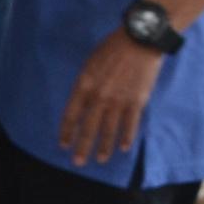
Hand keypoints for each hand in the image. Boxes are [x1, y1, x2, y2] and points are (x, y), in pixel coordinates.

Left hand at [59, 29, 163, 165]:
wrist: (140, 40)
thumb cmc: (112, 48)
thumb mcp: (90, 63)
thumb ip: (85, 84)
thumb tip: (81, 102)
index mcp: (84, 85)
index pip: (72, 114)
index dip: (67, 131)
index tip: (64, 144)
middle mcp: (100, 96)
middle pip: (89, 127)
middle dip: (82, 147)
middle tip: (78, 163)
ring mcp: (119, 100)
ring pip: (109, 130)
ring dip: (104, 147)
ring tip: (100, 159)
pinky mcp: (137, 101)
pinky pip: (130, 124)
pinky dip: (126, 137)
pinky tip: (123, 148)